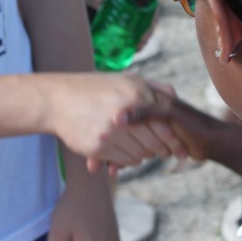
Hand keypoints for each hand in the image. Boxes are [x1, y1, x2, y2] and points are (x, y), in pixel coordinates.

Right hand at [41, 72, 186, 168]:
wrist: (57, 100)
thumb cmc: (96, 88)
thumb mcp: (126, 79)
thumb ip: (152, 88)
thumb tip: (175, 97)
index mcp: (135, 94)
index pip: (164, 125)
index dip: (176, 141)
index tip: (184, 151)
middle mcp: (125, 113)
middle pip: (154, 143)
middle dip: (162, 151)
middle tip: (165, 154)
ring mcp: (110, 132)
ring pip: (140, 155)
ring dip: (144, 155)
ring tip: (143, 150)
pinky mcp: (97, 147)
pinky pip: (123, 161)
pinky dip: (128, 161)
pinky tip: (125, 152)